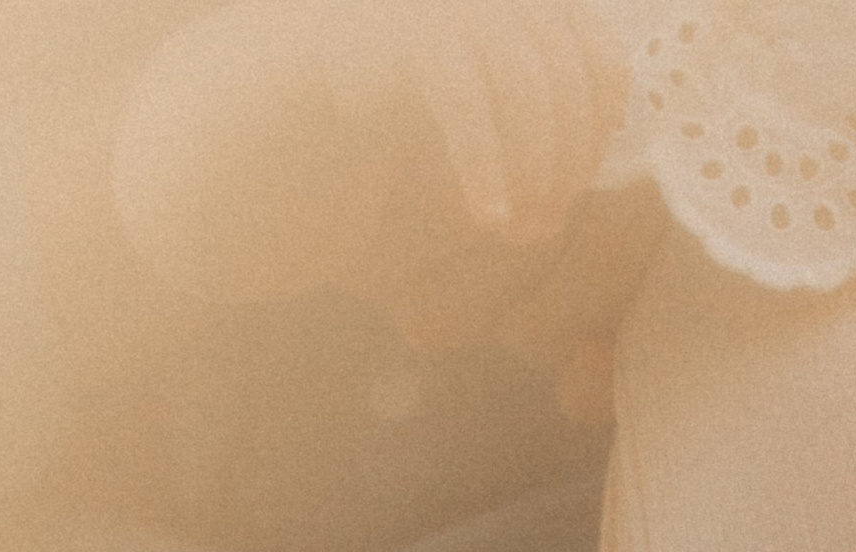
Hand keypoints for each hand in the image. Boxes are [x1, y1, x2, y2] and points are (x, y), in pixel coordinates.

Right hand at [115, 0, 625, 307]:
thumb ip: (533, 152)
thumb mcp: (463, 163)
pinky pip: (461, 88)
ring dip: (537, 165)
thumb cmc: (359, 174)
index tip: (567, 188)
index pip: (598, 54)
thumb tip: (613, 180)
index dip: (599, 127)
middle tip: (540, 224)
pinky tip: (487, 217)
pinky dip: (484, 159)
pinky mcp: (381, 32)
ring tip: (512, 225)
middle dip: (568, 158)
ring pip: (529, 76)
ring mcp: (427, 4)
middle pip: (570, 67)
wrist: (242, 161)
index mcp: (495, 10)